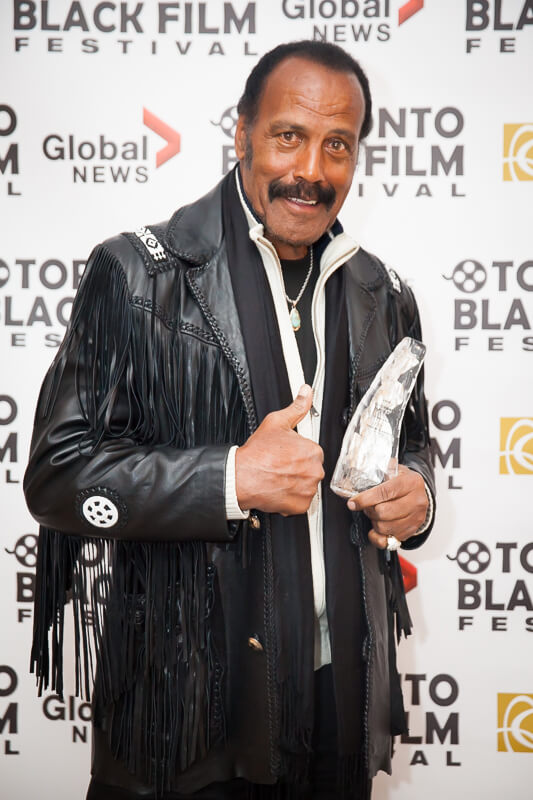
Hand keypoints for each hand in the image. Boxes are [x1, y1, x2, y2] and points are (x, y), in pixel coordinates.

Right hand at [235, 385, 324, 515]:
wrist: (241, 477)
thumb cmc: (257, 454)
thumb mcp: (276, 422)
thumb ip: (296, 407)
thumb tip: (306, 393)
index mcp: (313, 450)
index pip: (312, 451)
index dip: (298, 452)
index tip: (287, 454)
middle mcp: (315, 471)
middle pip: (311, 468)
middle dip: (298, 467)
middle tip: (281, 465)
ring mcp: (308, 490)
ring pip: (306, 485)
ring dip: (296, 482)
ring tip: (279, 476)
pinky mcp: (301, 506)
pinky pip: (301, 501)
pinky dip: (292, 497)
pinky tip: (280, 488)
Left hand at [347, 465, 427, 549]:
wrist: (420, 493)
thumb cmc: (403, 482)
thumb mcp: (393, 470)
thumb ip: (374, 472)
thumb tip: (348, 481)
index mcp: (411, 483)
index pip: (384, 492)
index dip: (365, 499)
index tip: (353, 503)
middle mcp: (417, 501)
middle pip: (383, 512)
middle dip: (369, 510)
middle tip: (366, 506)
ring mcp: (416, 518)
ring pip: (384, 527)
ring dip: (374, 521)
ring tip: (375, 514)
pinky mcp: (412, 531)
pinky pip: (388, 541)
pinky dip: (377, 536)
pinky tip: (376, 528)